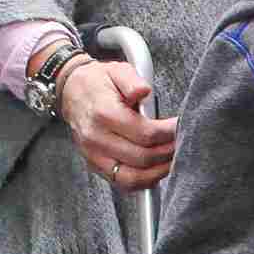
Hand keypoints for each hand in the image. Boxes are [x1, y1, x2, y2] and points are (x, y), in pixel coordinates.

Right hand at [60, 56, 178, 191]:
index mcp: (104, 114)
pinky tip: (156, 170)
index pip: (145, 133)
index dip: (169, 133)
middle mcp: (96, 138)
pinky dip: (143, 181)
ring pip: (132, 177)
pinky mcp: (95, 165)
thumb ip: (132, 80)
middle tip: (181, 143)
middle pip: (142, 157)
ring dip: (158, 172)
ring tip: (173, 159)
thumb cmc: (98, 83)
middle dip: (168, 152)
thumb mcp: (117, 71)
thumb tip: (144, 90)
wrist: (71, 92)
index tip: (181, 127)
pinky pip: (122, 182)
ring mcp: (94, 155)